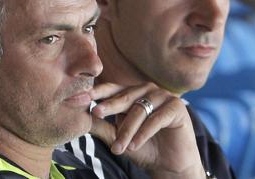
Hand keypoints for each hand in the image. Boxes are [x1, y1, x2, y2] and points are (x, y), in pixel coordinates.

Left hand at [89, 82, 205, 178]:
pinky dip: (144, 133)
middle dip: (108, 107)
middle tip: (95, 113)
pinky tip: (135, 145)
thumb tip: (78, 117)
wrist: (169, 164)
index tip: (77, 98)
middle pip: (124, 97)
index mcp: (131, 93)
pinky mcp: (177, 107)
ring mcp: (163, 96)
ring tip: (118, 149)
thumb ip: (101, 125)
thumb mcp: (117, 136)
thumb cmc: (142, 147)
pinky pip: (157, 118)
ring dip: (127, 131)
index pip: (111, 89)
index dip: (95, 93)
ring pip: (139, 110)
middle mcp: (147, 90)